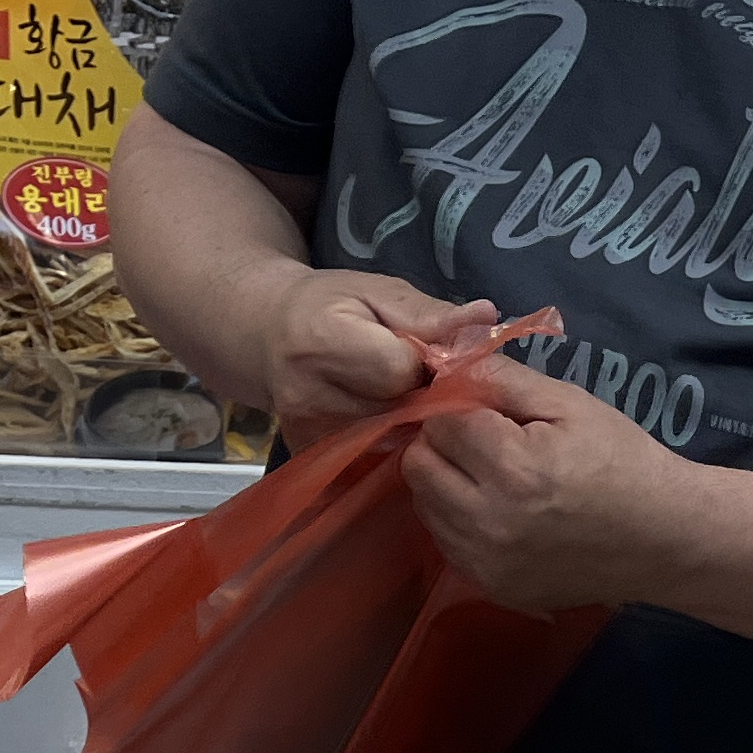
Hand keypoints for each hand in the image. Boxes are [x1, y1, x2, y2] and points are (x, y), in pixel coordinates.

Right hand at [258, 270, 495, 444]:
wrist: (266, 335)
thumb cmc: (327, 305)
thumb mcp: (377, 292)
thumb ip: (429, 313)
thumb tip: (486, 318)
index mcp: (323, 341)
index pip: (401, 370)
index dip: (427, 365)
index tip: (430, 356)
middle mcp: (309, 395)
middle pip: (399, 412)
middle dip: (422, 397)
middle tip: (420, 378)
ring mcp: (308, 434)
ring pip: (392, 442)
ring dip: (411, 423)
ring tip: (402, 396)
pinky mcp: (310, 459)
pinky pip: (374, 460)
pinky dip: (391, 443)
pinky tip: (387, 420)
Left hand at [401, 362, 692, 615]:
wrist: (664, 539)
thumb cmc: (622, 460)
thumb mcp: (570, 404)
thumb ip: (503, 379)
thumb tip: (445, 359)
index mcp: (513, 468)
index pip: (439, 422)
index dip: (454, 406)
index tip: (481, 407)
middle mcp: (490, 522)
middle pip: (419, 466)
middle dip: (442, 443)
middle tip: (481, 439)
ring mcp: (488, 562)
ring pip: (425, 506)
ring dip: (444, 482)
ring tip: (490, 474)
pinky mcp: (493, 586)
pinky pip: (447, 541)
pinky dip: (459, 519)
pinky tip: (497, 509)